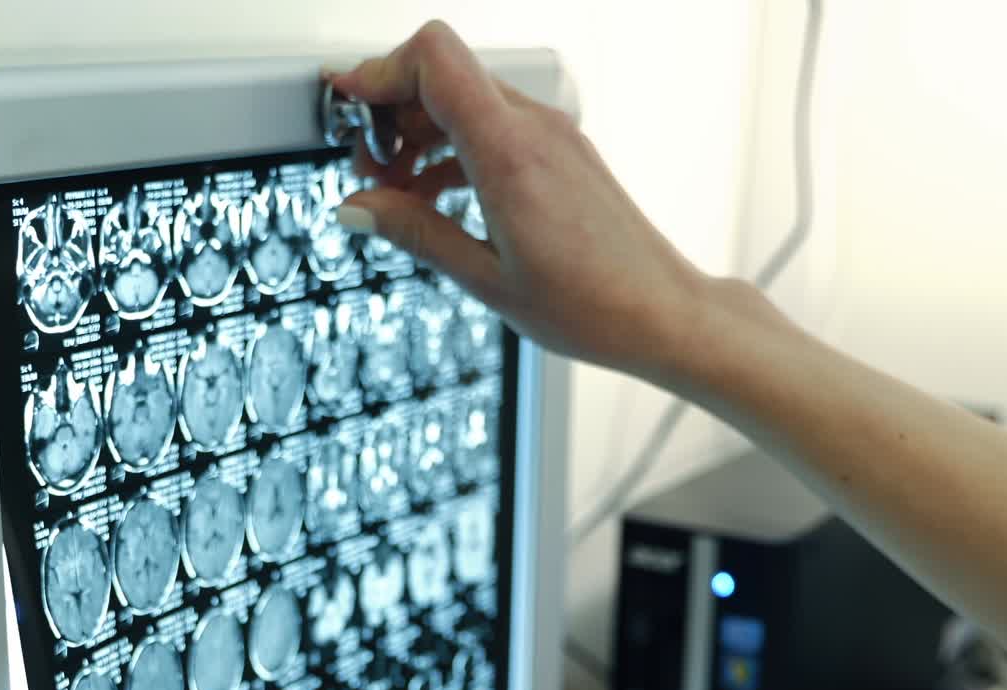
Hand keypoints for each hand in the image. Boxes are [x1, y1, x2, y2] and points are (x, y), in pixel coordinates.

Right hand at [329, 20, 707, 383]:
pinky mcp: (562, 153)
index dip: (379, 70)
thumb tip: (357, 209)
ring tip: (398, 192)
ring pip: (467, 100)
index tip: (346, 103)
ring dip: (421, 133)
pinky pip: (495, 127)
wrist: (660, 314)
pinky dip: (454, 148)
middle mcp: (535, 130)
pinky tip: (437, 195)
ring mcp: (553, 137)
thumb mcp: (485, 280)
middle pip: (444, 73)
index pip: (434, 59)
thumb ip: (416, 234)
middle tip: (369, 171)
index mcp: (510, 155)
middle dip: (392, 111)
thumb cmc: (590, 307)